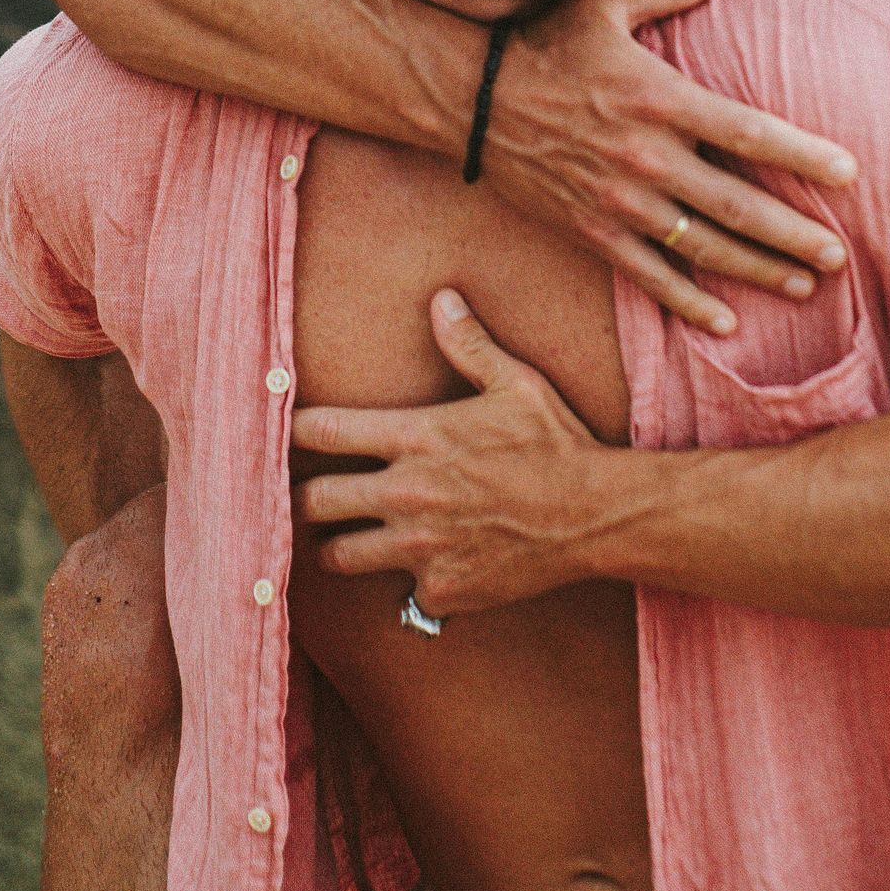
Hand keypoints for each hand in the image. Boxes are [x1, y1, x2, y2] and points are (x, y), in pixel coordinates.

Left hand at [292, 293, 626, 615]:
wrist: (593, 515)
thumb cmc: (554, 443)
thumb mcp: (515, 383)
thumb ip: (469, 345)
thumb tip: (442, 299)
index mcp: (416, 437)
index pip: (322, 431)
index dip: (298, 430)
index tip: (296, 433)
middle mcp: (406, 494)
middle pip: (313, 502)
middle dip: (308, 497)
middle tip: (315, 495)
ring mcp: (420, 548)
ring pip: (338, 557)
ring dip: (340, 546)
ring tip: (347, 539)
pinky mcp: (440, 590)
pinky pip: (401, 591)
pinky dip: (408, 582)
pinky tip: (427, 565)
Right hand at [483, 0, 855, 337]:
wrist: (469, 99)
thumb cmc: (541, 43)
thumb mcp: (602, 2)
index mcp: (659, 98)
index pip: (747, 131)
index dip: (801, 154)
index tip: (848, 172)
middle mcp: (645, 156)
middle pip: (735, 205)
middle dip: (792, 235)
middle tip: (837, 256)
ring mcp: (619, 201)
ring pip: (701, 247)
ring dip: (756, 270)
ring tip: (802, 285)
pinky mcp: (592, 230)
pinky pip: (648, 276)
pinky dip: (688, 302)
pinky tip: (724, 322)